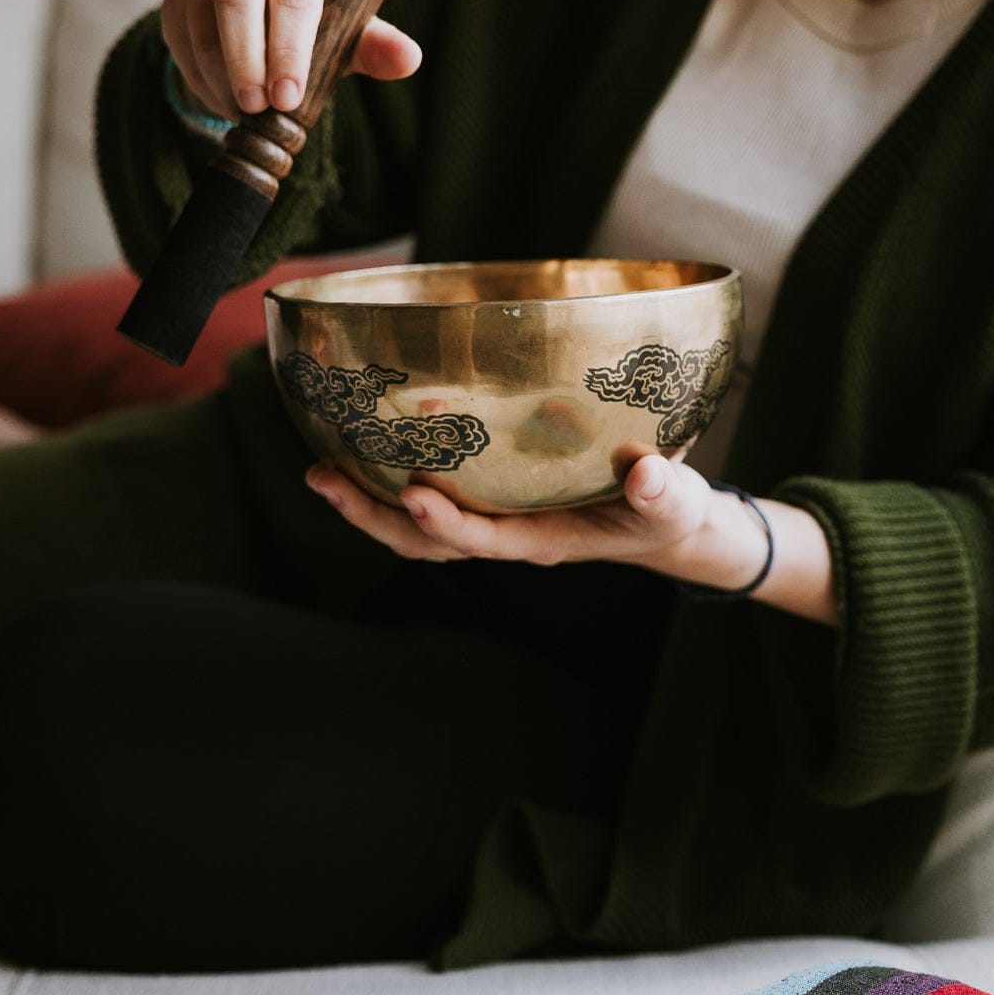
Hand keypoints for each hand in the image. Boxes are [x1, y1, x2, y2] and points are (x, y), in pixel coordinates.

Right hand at [161, 0, 421, 123]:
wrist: (266, 2)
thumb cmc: (318, 14)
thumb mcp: (347, 27)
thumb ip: (375, 43)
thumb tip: (409, 59)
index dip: (291, 49)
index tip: (290, 96)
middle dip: (247, 60)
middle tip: (258, 108)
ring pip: (202, 20)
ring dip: (221, 75)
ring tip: (244, 113)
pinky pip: (179, 37)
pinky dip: (200, 77)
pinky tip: (223, 101)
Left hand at [303, 447, 726, 573]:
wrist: (661, 521)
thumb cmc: (665, 511)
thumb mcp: (674, 503)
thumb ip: (663, 490)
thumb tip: (647, 476)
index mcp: (543, 540)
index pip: (483, 539)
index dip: (446, 522)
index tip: (413, 494)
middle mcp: (506, 534)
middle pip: (425, 542)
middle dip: (373, 516)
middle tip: (323, 479)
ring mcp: (493, 520)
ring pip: (416, 528)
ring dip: (366, 504)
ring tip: (319, 472)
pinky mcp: (491, 500)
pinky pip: (430, 499)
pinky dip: (389, 484)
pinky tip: (362, 452)